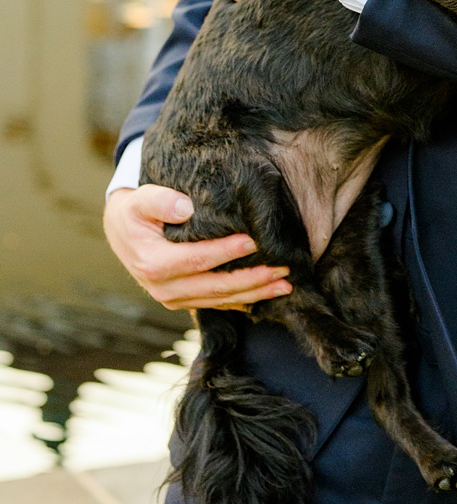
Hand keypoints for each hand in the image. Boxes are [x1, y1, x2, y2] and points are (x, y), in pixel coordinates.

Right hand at [104, 183, 289, 312]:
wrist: (123, 232)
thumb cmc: (136, 212)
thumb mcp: (140, 199)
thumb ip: (160, 200)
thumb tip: (185, 208)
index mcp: (153, 264)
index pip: (197, 259)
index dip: (226, 252)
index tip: (253, 240)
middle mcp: (163, 288)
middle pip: (214, 286)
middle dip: (252, 279)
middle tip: (283, 269)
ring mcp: (174, 298)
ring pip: (220, 299)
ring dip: (255, 293)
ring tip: (285, 285)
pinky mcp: (184, 300)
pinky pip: (218, 303)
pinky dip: (244, 300)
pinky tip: (268, 294)